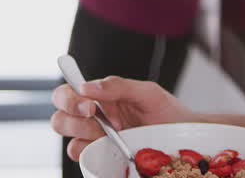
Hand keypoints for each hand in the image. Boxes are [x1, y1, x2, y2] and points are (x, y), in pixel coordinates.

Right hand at [51, 76, 194, 161]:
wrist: (185, 137)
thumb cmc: (167, 112)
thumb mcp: (147, 92)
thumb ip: (117, 86)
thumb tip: (87, 87)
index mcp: (99, 96)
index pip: (67, 92)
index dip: (68, 98)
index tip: (89, 105)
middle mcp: (93, 118)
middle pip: (60, 116)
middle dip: (72, 117)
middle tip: (95, 116)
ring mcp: (97, 139)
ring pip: (68, 139)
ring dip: (83, 134)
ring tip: (110, 134)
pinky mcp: (103, 157)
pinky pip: (83, 157)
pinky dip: (89, 154)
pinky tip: (108, 149)